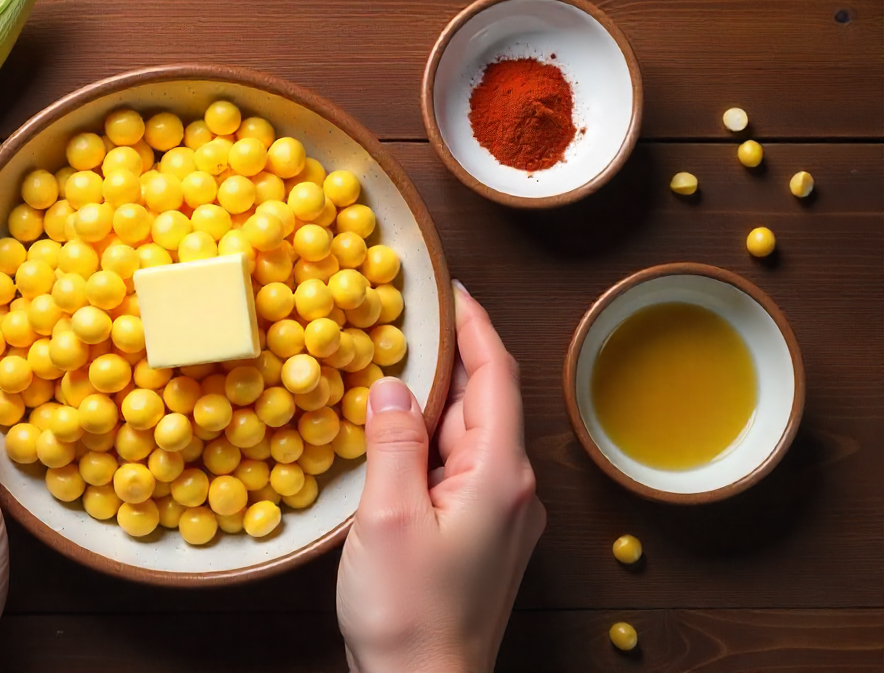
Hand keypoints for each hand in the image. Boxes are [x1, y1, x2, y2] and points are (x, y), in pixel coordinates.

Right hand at [337, 282, 545, 672]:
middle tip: (403, 322)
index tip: (450, 287)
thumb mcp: (387, 516)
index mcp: (499, 474)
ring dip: (437, 401)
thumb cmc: (409, 614)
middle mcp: (513, 489)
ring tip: (392, 370)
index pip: (495, 374)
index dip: (473, 325)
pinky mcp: (484, 539)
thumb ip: (392, 440)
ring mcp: (502, 517)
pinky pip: (462, 468)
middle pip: (484, 402)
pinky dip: (433, 440)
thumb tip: (391, 383)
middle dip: (448, 358)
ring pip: (471, 436)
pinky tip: (399, 439)